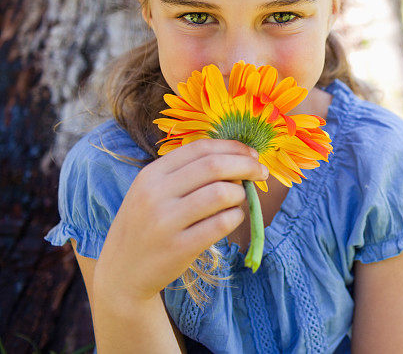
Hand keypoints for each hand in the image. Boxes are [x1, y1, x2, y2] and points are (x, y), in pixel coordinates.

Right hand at [93, 138, 267, 303]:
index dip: (233, 147)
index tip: (253, 154)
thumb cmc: (146, 227)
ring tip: (239, 200)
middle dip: (246, 166)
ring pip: (221, 194)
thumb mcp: (153, 193)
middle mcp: (155, 194)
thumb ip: (186, 174)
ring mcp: (165, 222)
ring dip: (240, 194)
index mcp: (151, 175)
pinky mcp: (179, 248)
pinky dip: (235, 217)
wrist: (122, 273)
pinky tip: (232, 218)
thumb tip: (237, 157)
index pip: (200, 148)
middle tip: (261, 173)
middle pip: (214, 166)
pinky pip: (221, 224)